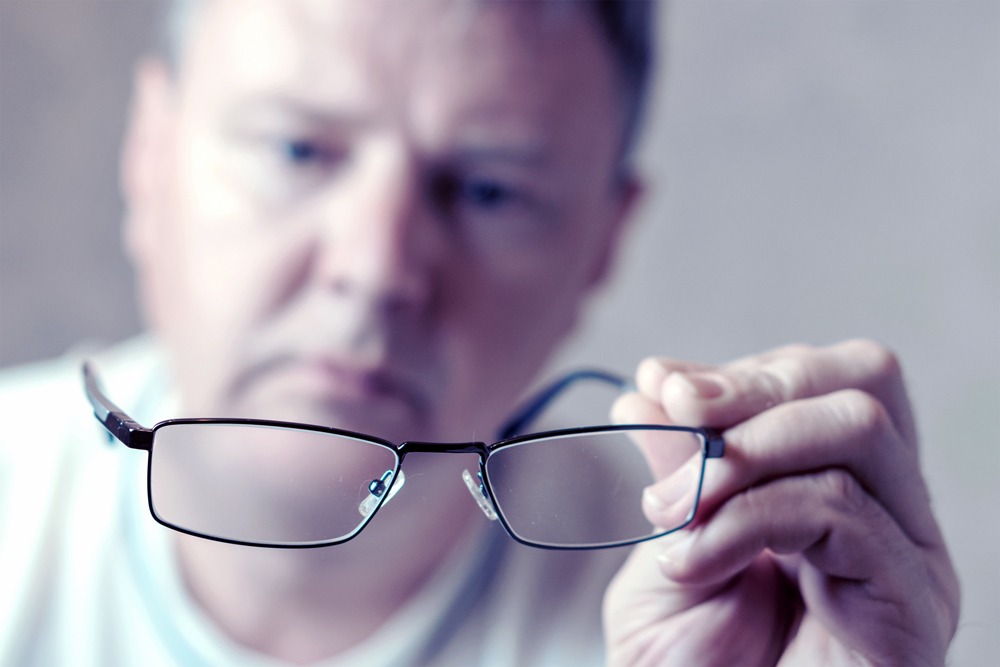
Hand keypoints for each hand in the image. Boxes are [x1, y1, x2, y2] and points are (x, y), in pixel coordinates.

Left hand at [603, 340, 958, 665]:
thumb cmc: (690, 666)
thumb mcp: (669, 546)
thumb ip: (677, 469)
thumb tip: (655, 386)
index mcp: (835, 486)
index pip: (822, 380)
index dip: (741, 371)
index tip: (658, 385)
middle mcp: (885, 511)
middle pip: (864, 381)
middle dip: (756, 384)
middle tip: (678, 414)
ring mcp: (906, 555)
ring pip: (857, 429)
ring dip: (742, 455)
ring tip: (671, 513)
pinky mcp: (910, 605)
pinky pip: (839, 510)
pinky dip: (747, 518)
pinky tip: (693, 559)